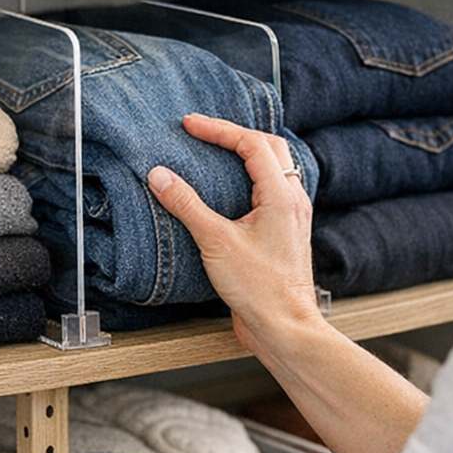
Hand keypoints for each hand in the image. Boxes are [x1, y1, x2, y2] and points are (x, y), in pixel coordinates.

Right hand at [147, 113, 323, 350]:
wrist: (284, 327)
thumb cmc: (260, 290)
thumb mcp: (215, 242)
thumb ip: (187, 205)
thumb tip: (160, 176)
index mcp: (281, 195)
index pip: (251, 143)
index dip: (219, 129)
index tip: (191, 125)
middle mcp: (292, 200)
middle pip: (270, 147)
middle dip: (235, 134)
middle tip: (204, 132)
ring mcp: (292, 216)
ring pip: (276, 168)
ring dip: (248, 154)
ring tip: (218, 152)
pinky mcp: (284, 233)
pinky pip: (273, 190)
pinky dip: (251, 178)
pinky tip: (232, 190)